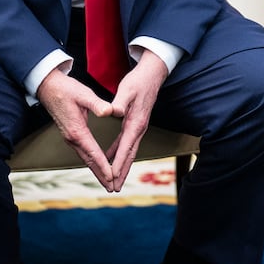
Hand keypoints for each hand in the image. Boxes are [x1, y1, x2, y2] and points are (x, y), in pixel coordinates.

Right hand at [36, 67, 113, 183]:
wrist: (48, 87)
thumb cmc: (67, 89)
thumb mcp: (84, 94)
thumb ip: (97, 104)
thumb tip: (109, 112)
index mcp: (77, 131)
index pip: (93, 153)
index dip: (103, 165)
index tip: (112, 177)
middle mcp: (72, 138)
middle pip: (89, 161)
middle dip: (100, 175)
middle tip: (111, 188)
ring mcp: (70, 138)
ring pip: (85, 159)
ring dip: (96, 171)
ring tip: (106, 182)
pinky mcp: (71, 135)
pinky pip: (83, 153)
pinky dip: (92, 162)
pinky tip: (98, 166)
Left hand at [96, 50, 167, 191]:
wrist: (153, 74)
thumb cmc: (139, 81)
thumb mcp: (127, 89)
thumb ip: (119, 102)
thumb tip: (112, 112)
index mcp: (136, 123)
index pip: (125, 147)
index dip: (118, 163)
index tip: (111, 176)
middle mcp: (139, 128)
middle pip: (129, 155)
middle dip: (121, 173)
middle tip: (114, 188)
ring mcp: (139, 127)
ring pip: (129, 152)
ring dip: (121, 167)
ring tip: (113, 181)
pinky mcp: (136, 124)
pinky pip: (126, 144)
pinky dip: (119, 154)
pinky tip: (110, 158)